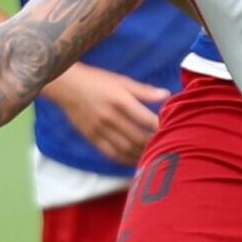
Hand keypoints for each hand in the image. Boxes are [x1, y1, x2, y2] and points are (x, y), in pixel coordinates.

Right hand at [42, 64, 170, 164]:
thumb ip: (144, 90)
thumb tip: (167, 94)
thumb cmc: (97, 81)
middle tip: (168, 148)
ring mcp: (100, 129)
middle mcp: (110, 117)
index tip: (174, 131)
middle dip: (154, 144)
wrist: (67, 86)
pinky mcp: (92, 138)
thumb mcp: (122, 81)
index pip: (146, 119)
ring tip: (155, 156)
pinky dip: (125, 159)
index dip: (161, 128)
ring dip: (142, 154)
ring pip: (125, 149)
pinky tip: (135, 160)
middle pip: (138, 137)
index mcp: (120, 100)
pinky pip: (111, 153)